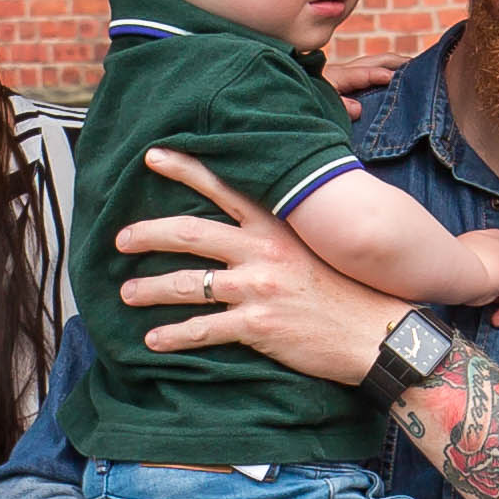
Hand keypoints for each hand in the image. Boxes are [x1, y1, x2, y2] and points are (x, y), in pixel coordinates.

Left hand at [117, 149, 400, 388]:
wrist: (377, 334)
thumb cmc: (349, 290)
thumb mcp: (319, 246)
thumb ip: (284, 231)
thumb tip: (253, 224)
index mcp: (277, 225)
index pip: (224, 188)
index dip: (185, 169)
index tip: (152, 157)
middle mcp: (263, 250)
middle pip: (190, 233)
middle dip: (148, 234)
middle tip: (121, 239)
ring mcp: (259, 287)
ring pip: (188, 283)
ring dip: (150, 289)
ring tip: (127, 294)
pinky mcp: (258, 324)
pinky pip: (203, 329)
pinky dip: (173, 336)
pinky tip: (153, 341)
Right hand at [446, 228, 498, 326]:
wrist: (450, 268)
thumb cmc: (445, 264)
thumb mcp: (455, 261)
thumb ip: (464, 266)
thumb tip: (459, 279)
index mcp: (482, 238)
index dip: (498, 260)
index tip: (488, 276)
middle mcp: (497, 244)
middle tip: (494, 296)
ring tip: (495, 309)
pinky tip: (496, 319)